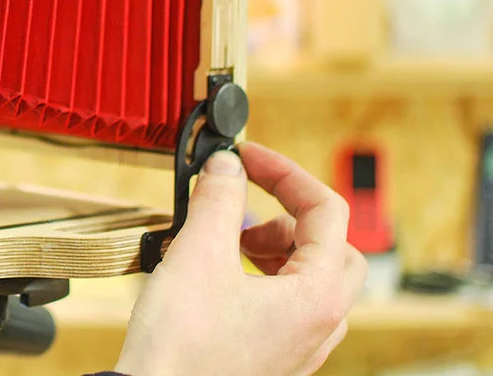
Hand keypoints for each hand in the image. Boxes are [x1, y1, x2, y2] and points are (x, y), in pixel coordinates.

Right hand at [115, 142, 366, 375]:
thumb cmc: (182, 349)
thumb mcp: (198, 254)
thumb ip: (219, 199)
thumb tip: (227, 167)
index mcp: (318, 296)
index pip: (327, 210)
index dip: (285, 172)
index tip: (249, 156)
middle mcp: (319, 324)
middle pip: (330, 245)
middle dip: (286, 215)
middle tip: (244, 207)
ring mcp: (299, 345)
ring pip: (309, 277)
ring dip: (273, 246)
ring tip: (227, 241)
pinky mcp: (274, 356)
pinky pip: (286, 303)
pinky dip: (261, 275)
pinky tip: (219, 274)